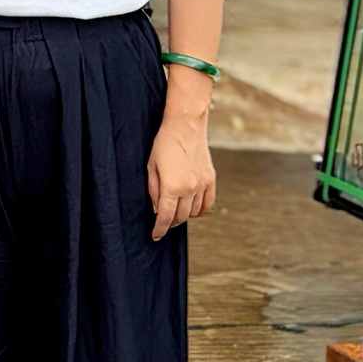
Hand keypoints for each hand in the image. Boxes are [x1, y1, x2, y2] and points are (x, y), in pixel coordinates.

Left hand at [147, 100, 215, 240]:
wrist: (185, 126)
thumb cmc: (164, 144)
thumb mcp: (151, 167)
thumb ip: (154, 191)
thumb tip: (157, 210)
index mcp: (171, 186)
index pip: (165, 217)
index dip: (159, 229)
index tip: (155, 235)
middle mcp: (189, 188)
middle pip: (180, 217)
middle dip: (170, 222)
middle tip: (163, 221)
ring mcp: (202, 185)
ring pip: (194, 213)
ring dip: (184, 216)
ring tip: (176, 212)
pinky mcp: (211, 179)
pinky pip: (208, 204)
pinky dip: (200, 210)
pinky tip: (192, 208)